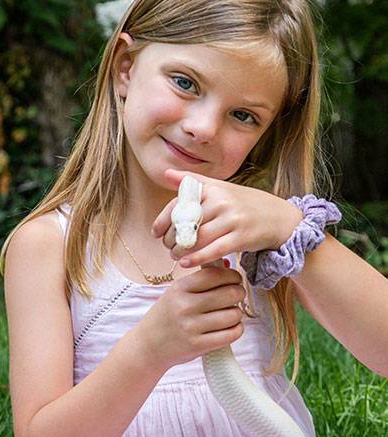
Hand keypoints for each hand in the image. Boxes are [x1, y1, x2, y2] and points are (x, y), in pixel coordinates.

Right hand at [137, 266, 245, 368]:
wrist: (148, 346)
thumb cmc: (166, 316)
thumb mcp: (175, 293)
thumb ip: (199, 279)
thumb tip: (226, 264)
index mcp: (179, 288)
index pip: (215, 275)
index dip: (232, 275)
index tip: (235, 279)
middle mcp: (185, 306)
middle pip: (229, 293)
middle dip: (239, 293)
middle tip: (237, 296)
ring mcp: (191, 327)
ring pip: (233, 314)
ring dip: (237, 313)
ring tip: (231, 313)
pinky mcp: (198, 345)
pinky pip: (231, 334)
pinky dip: (237, 329)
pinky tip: (231, 327)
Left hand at [152, 169, 302, 267]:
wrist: (281, 218)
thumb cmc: (245, 203)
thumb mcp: (220, 187)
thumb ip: (193, 181)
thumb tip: (166, 173)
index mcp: (212, 188)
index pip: (178, 205)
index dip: (163, 221)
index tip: (155, 233)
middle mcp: (222, 201)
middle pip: (186, 223)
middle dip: (171, 239)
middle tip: (168, 247)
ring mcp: (232, 219)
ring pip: (197, 238)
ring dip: (181, 251)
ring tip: (175, 256)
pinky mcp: (241, 237)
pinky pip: (214, 250)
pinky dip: (196, 258)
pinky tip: (185, 263)